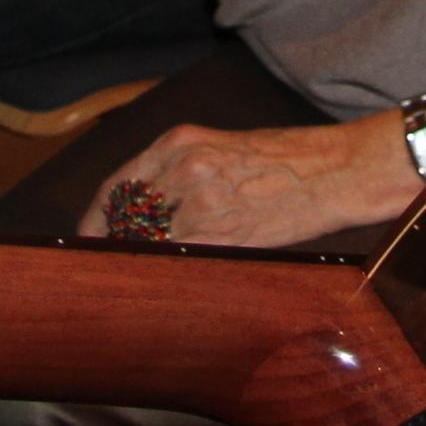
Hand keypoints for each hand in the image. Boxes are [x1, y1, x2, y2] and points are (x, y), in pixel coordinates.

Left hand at [76, 114, 415, 249]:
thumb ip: (180, 173)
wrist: (335, 171)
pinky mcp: (222, 233)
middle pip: (126, 219)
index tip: (90, 238)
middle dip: (119, 245)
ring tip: (147, 280)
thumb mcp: (222, 149)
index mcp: (179, 143)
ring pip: (150, 244)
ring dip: (145, 264)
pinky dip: (173, 274)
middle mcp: (183, 168)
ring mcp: (201, 202)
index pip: (117, 186)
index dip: (98, 219)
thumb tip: (147, 213)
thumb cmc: (286, 161)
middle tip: (114, 267)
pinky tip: (177, 282)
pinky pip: (180, 261)